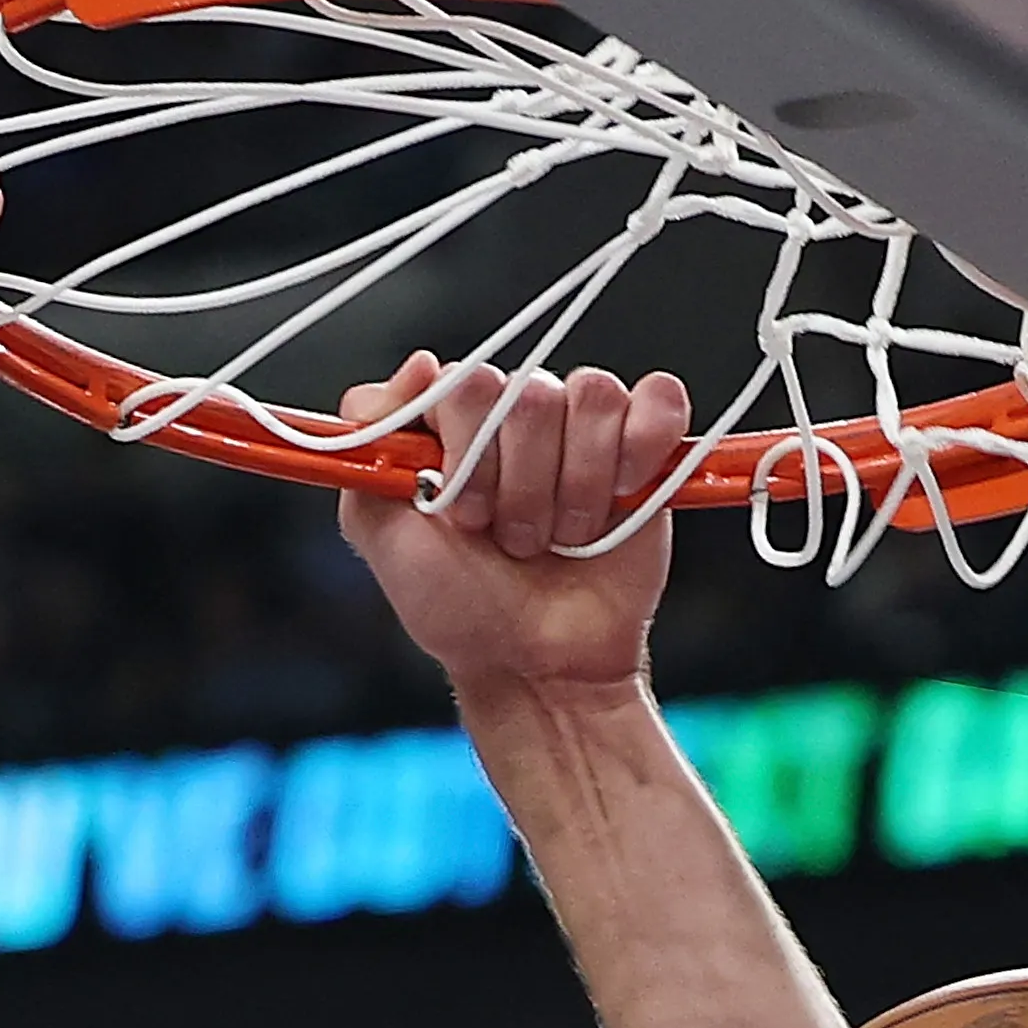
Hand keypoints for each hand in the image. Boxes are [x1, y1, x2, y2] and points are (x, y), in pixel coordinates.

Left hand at [341, 356, 692, 703]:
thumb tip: (419, 363)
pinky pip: (659, 399)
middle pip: (531, 392)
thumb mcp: (379, 531)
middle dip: (524, 484)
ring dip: (578, 485)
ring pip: (593, 396)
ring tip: (563, 536)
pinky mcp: (644, 446)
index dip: (469, 454)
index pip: (465, 383)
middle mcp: (516, 412)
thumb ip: (369, 436)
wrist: (536, 664)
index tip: (464, 515)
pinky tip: (624, 492)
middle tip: (516, 538)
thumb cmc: (460, 606)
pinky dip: (645, 443)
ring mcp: (582, 426)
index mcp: (454, 420)